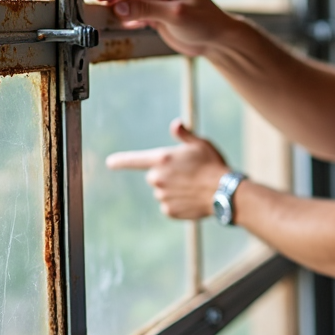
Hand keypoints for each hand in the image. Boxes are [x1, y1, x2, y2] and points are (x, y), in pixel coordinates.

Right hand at [93, 0, 235, 56]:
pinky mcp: (158, 10)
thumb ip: (146, 9)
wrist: (216, 41)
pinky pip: (137, 8)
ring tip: (105, 10)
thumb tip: (118, 6)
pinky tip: (121, 21)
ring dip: (119, 1)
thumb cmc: (205, 23)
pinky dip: (127, 14)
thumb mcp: (175, 15)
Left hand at [105, 120, 230, 219]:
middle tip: (188, 173)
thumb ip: (184, 135)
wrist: (224, 192)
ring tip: (194, 186)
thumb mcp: (200, 144)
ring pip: (162, 191)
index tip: (110, 163)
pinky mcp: (169, 210)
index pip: (134, 160)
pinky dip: (178, 202)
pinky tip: (192, 198)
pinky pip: (169, 205)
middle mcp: (158, 178)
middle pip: (154, 176)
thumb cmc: (213, 164)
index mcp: (162, 159)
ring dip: (173, 189)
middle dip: (166, 174)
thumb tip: (176, 124)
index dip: (120, 161)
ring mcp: (162, 196)